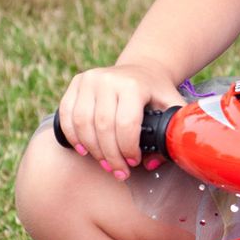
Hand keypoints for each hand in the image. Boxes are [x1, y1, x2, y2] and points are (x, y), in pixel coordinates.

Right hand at [56, 60, 183, 176]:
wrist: (143, 68)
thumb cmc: (157, 93)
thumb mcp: (172, 107)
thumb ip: (172, 133)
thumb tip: (152, 163)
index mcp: (133, 85)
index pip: (126, 124)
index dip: (128, 149)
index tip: (134, 162)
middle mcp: (108, 79)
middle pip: (103, 127)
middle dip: (111, 155)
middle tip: (119, 171)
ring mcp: (89, 79)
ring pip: (82, 123)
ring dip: (92, 149)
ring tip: (105, 163)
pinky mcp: (77, 82)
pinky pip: (66, 114)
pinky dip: (73, 136)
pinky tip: (84, 150)